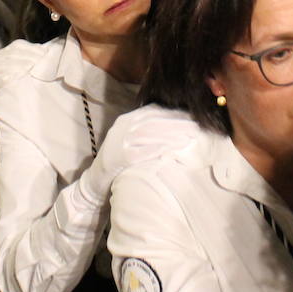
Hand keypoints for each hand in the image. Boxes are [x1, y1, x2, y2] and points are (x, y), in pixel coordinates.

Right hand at [76, 107, 201, 205]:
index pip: (153, 111)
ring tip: (189, 138)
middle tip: (197, 127)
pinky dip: (156, 150)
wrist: (96, 179)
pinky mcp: (120, 157)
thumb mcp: (130, 139)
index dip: (174, 113)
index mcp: (126, 120)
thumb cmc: (118, 160)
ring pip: (149, 134)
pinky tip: (170, 152)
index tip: (192, 116)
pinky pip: (141, 152)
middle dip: (177, 123)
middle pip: (154, 121)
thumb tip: (174, 125)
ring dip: (171, 136)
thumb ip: (147, 130)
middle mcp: (123, 127)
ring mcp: (120, 141)